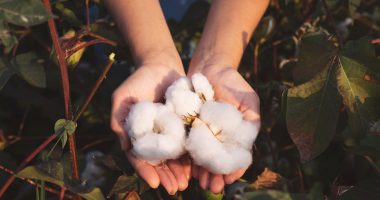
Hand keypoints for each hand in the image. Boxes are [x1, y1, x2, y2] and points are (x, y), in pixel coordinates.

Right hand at [111, 64, 190, 194]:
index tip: (154, 183)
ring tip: (186, 184)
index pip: (140, 157)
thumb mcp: (122, 97)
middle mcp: (154, 137)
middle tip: (175, 189)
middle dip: (166, 177)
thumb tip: (124, 147)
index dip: (146, 171)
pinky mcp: (185, 126)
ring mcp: (170, 133)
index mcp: (137, 135)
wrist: (160, 65)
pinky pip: (188, 144)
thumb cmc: (137, 80)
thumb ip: (119, 120)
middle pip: (159, 162)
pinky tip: (196, 168)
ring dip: (179, 172)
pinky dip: (191, 157)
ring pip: (174, 157)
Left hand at [189, 65, 260, 192]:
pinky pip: (189, 145)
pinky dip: (190, 158)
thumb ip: (251, 120)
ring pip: (204, 157)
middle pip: (218, 161)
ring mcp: (204, 133)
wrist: (210, 67)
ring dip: (203, 172)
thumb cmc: (233, 83)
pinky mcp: (188, 127)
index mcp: (235, 135)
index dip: (234, 169)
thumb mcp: (248, 100)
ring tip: (201, 183)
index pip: (236, 157)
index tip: (229, 179)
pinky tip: (190, 169)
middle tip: (213, 187)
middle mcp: (219, 137)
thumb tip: (249, 143)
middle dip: (216, 175)